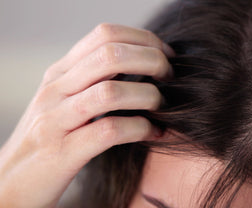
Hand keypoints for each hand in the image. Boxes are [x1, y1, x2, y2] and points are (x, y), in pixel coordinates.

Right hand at [0, 23, 173, 206]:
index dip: (144, 39)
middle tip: (171, 79)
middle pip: (111, 55)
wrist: (9, 183)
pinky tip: (154, 133)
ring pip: (111, 92)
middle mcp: (55, 90)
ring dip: (149, 96)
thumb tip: (145, 65)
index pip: (105, 34)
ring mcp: (55, 120)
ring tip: (163, 107)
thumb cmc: (49, 140)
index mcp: (60, 73)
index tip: (168, 55)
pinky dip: (140, 129)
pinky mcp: (62, 152)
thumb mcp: (65, 101)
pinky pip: (109, 130)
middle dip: (152, 61)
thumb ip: (95, 80)